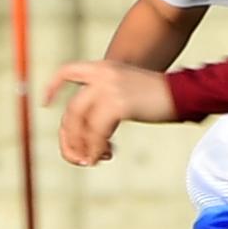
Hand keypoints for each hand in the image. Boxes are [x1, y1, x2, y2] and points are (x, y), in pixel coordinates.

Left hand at [45, 55, 174, 167]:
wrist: (182, 92)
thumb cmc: (160, 96)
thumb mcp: (128, 87)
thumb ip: (106, 99)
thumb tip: (89, 131)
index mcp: (103, 68)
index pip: (67, 71)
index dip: (52, 86)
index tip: (45, 103)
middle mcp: (102, 75)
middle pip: (71, 110)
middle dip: (69, 136)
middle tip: (75, 156)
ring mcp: (109, 89)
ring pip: (80, 123)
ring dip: (82, 146)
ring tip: (90, 160)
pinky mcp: (117, 105)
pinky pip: (96, 133)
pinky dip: (95, 149)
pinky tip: (101, 157)